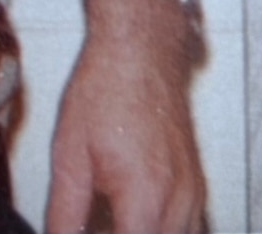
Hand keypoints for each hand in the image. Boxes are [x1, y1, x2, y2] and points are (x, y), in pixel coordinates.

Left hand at [45, 0, 205, 233]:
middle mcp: (178, 200)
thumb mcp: (70, 154)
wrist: (141, 46)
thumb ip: (65, 211)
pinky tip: (131, 211)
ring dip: (142, 231)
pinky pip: (188, 228)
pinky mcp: (196, 184)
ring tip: (111, 213)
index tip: (88, 230)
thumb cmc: (109, 85)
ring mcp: (193, 193)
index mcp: (145, 197)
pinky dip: (160, 228)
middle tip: (95, 220)